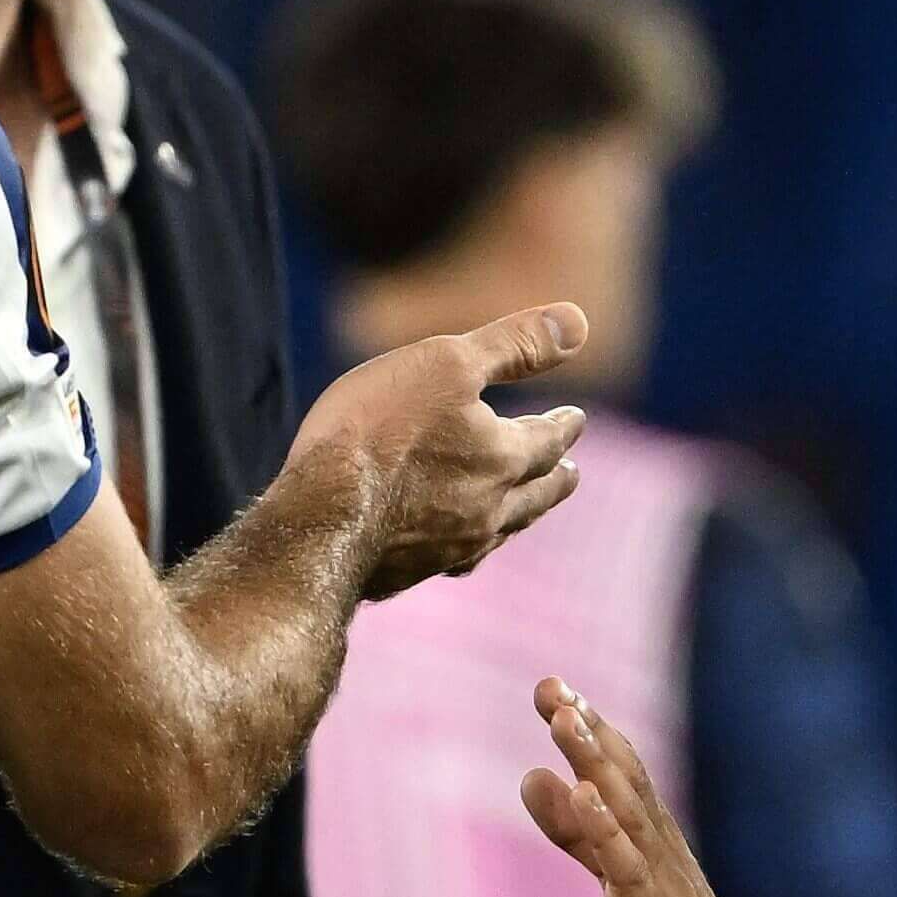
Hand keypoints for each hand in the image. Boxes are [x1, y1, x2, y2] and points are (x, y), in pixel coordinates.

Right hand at [296, 303, 594, 600]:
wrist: (317, 520)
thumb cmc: (378, 430)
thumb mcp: (448, 362)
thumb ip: (515, 344)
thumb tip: (579, 322)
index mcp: (503, 458)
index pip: (548, 440)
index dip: (564, 426)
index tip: (575, 420)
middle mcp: (486, 511)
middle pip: (535, 496)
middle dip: (555, 480)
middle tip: (570, 473)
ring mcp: (448, 551)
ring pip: (499, 534)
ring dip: (518, 518)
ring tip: (522, 513)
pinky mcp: (407, 574)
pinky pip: (453, 562)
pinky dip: (467, 550)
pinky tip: (453, 553)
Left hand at [519, 678, 749, 896]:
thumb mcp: (613, 875)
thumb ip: (575, 830)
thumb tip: (533, 776)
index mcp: (649, 833)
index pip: (618, 767)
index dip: (587, 725)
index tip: (553, 687)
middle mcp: (658, 843)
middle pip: (621, 775)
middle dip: (586, 729)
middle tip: (551, 687)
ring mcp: (660, 876)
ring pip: (626, 809)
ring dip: (594, 762)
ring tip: (565, 721)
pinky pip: (628, 865)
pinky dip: (605, 828)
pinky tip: (584, 796)